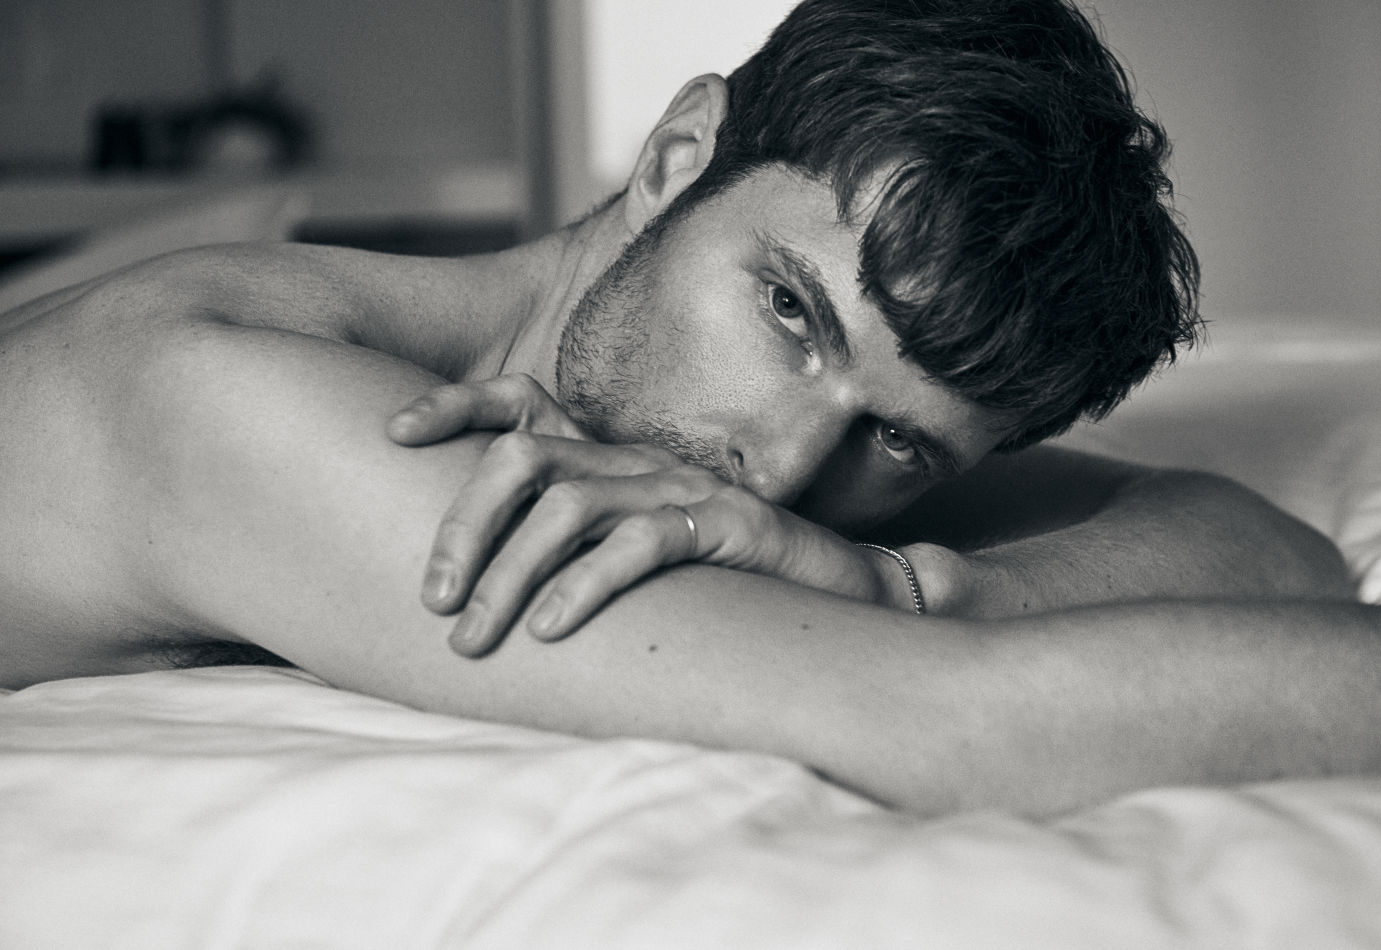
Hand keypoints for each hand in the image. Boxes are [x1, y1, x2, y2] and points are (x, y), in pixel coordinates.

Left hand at [385, 376, 916, 655]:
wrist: (833, 586)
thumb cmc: (718, 575)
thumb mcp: (631, 546)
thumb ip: (569, 542)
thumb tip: (479, 577)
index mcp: (607, 455)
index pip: (520, 405)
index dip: (452, 407)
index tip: (390, 434)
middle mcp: (635, 460)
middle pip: (523, 458)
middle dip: (463, 524)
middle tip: (432, 597)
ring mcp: (679, 488)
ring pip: (570, 507)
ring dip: (509, 574)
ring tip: (474, 635)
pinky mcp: (722, 524)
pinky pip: (639, 546)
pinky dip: (585, 586)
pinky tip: (550, 630)